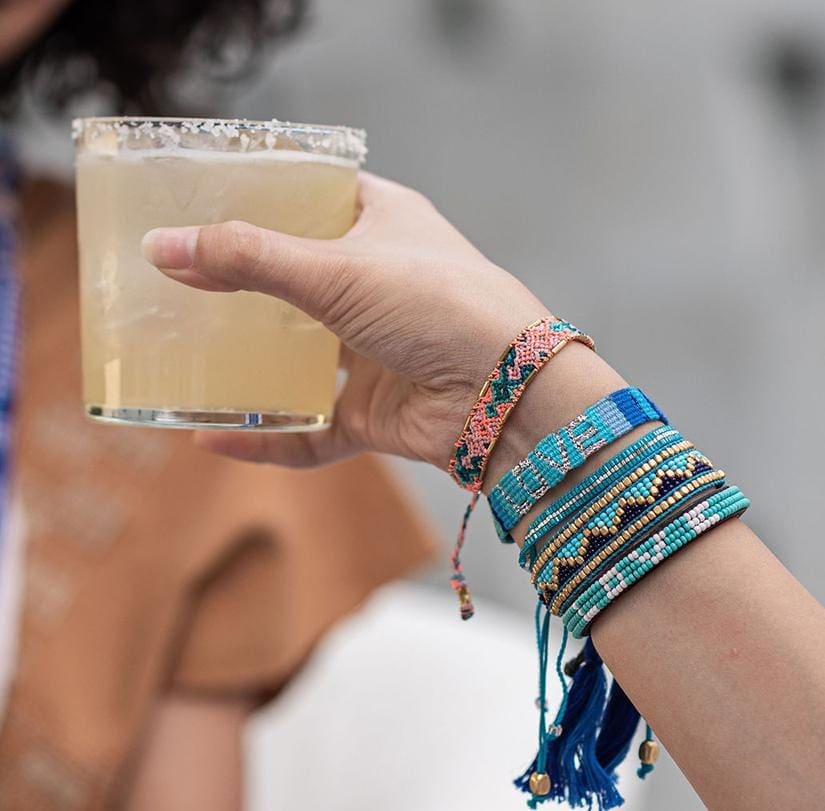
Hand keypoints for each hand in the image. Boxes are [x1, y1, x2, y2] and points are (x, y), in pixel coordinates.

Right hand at [142, 173, 548, 468]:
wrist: (509, 393)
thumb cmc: (438, 303)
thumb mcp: (335, 268)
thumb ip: (248, 258)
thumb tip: (163, 248)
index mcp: (381, 224)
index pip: (313, 198)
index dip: (262, 199)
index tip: (200, 203)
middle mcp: (377, 283)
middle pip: (297, 280)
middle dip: (243, 287)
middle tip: (176, 284)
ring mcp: (376, 350)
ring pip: (301, 357)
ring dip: (252, 364)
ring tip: (185, 357)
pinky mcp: (375, 410)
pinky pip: (310, 428)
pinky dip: (268, 437)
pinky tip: (215, 438)